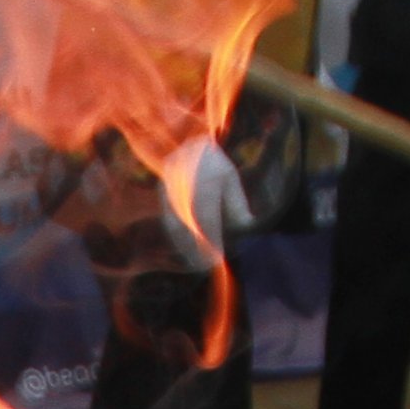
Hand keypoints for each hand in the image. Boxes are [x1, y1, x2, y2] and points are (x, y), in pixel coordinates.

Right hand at [158, 134, 251, 266]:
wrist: (185, 141)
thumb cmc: (213, 163)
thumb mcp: (230, 178)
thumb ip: (237, 202)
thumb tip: (246, 225)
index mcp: (206, 180)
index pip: (207, 217)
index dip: (211, 239)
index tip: (217, 257)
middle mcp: (186, 185)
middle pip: (190, 225)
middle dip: (196, 248)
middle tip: (205, 266)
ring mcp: (172, 189)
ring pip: (176, 224)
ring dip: (185, 245)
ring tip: (195, 262)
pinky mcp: (163, 193)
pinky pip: (169, 219)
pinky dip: (176, 236)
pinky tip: (185, 248)